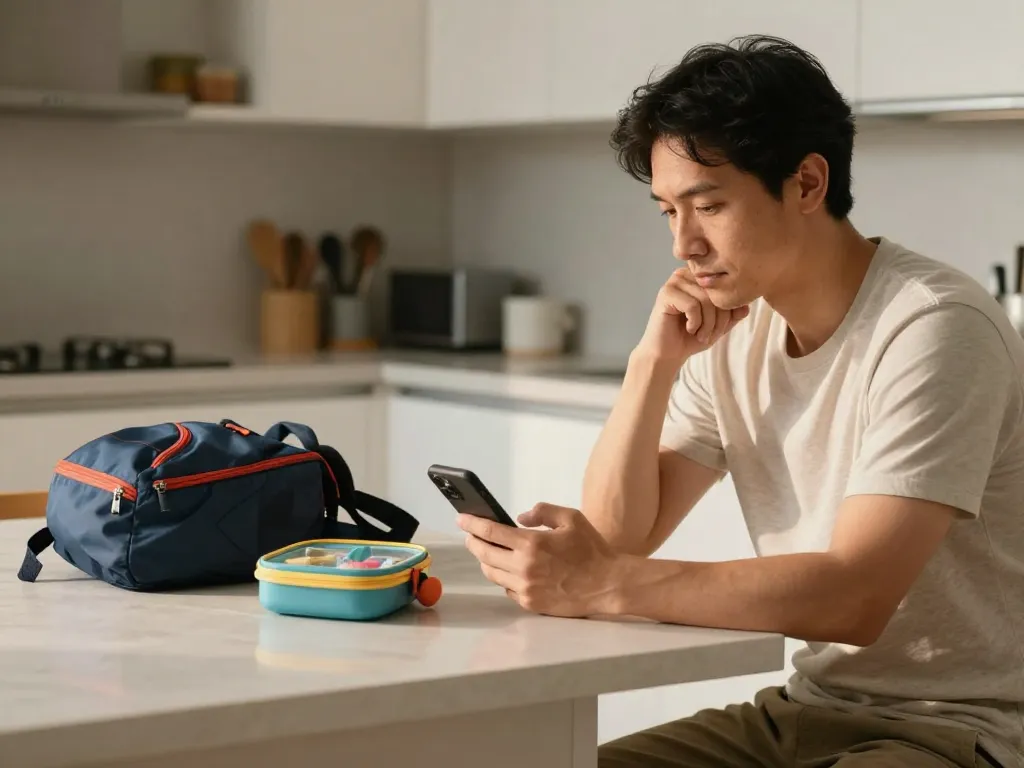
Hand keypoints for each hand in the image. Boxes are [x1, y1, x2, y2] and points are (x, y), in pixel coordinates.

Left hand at [457, 504, 621, 617]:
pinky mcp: (530, 603)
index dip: (472, 524)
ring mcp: (526, 588)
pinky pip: (507, 589)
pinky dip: (504, 577)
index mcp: (532, 544)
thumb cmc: (592, 550)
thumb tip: (520, 517)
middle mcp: (524, 568)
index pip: (490, 532)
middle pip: (484, 554)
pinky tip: (510, 569)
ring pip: (492, 573)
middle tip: (470, 535)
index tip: (461, 519)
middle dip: (473, 542)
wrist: (608, 585)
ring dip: (486, 560)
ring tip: (489, 551)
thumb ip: (542, 512)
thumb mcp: (571, 519)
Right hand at [635, 267, 747, 366]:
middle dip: (720, 319)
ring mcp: (674, 282)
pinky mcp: (666, 294)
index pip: (725, 286)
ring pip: (706, 300)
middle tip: (711, 335)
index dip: (728, 309)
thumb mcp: (718, 325)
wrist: (667, 354)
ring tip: (701, 335)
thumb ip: (733, 314)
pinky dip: (696, 322)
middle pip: (716, 292)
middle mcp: (686, 274)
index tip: (720, 329)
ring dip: (708, 324)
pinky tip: (689, 329)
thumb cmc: (691, 337)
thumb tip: (747, 306)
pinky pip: (693, 306)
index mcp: (699, 277)